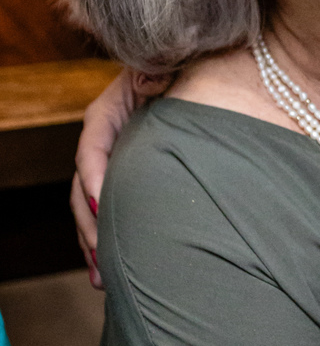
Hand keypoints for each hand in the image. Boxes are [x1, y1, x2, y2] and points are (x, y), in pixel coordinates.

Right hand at [71, 68, 172, 284]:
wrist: (209, 73)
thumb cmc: (187, 68)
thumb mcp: (168, 68)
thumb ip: (156, 77)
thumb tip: (150, 84)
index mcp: (111, 110)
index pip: (92, 145)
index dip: (93, 175)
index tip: (99, 204)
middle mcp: (107, 139)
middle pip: (84, 184)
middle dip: (90, 223)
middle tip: (101, 255)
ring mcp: (116, 162)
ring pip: (91, 207)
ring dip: (94, 242)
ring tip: (99, 277)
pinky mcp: (129, 181)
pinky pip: (109, 213)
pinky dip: (108, 242)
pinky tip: (109, 273)